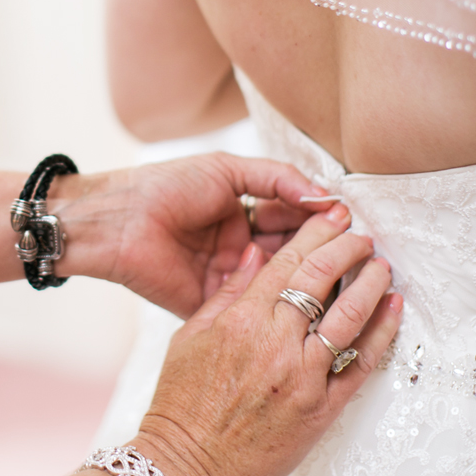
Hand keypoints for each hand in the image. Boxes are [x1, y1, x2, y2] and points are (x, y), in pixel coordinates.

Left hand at [54, 153, 333, 318]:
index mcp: (245, 212)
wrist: (117, 222)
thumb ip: (277, 178)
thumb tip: (323, 195)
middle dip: (324, 249)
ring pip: (281, 280)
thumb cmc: (163, 188)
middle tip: (359, 251)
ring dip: (309, 278)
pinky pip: (255, 305)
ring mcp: (232, 278)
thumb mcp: (226, 170)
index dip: (322, 219)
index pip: (295, 217)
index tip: (353, 222)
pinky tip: (309, 300)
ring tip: (343, 274)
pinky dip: (281, 303)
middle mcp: (243, 247)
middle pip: (294, 250)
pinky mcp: (217, 305)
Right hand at [133, 203, 401, 475]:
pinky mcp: (321, 409)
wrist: (187, 467)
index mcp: (242, 321)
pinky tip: (393, 309)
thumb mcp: (190, 337)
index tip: (335, 217)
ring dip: (372, 284)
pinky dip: (382, 333)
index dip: (318, 233)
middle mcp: (276, 344)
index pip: (290, 261)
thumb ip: (229, 292)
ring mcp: (303, 377)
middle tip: (363, 236)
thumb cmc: (182, 403)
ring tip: (384, 266)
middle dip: (349, 249)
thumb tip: (259, 252)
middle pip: (324, 280)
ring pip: (350, 317)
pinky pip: (360, 364)